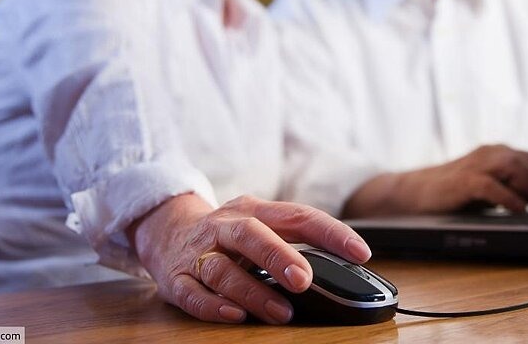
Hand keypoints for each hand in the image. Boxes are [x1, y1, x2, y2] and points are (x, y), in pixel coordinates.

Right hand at [127, 193, 371, 323]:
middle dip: (279, 257)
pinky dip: (213, 306)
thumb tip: (342, 269)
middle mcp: (225, 227)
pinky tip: (234, 315)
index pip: (298, 216)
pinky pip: (193, 294)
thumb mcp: (261, 226)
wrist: (167, 229)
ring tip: (281, 313)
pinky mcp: (177, 278)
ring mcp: (199, 252)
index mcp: (254, 210)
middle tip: (304, 280)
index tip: (360, 253)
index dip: (331, 233)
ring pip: (223, 270)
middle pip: (252, 235)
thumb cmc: (229, 234)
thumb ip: (295, 241)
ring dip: (253, 293)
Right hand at [343, 144, 527, 216]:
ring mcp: (475, 165)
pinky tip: (520, 210)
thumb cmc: (453, 193)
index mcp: (496, 153)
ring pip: (513, 167)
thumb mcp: (487, 188)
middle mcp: (489, 154)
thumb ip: (510, 187)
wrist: (414, 194)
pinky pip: (490, 185)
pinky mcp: (462, 180)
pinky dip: (508, 197)